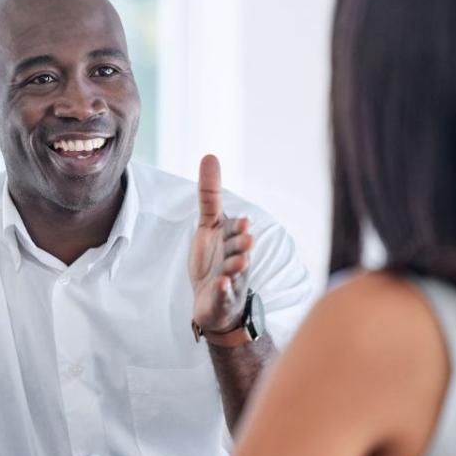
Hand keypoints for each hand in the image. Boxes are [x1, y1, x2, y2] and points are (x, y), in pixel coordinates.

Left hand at [189, 154, 252, 334]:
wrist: (214, 300)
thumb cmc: (214, 258)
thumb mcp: (209, 224)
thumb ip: (210, 194)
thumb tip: (210, 155)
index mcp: (231, 239)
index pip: (234, 230)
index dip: (238, 228)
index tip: (244, 222)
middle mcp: (234, 257)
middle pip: (238, 250)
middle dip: (242, 245)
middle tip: (246, 240)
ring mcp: (230, 279)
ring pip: (234, 272)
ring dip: (235, 267)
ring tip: (234, 264)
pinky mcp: (222, 298)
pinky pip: (223, 295)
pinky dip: (223, 291)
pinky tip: (220, 285)